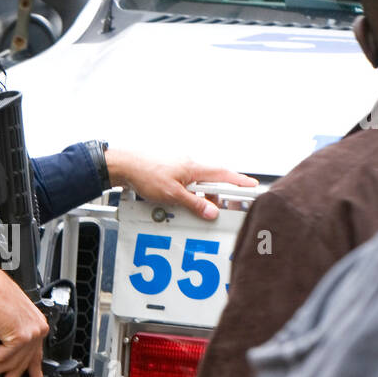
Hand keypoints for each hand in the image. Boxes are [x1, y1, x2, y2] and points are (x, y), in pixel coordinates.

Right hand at [0, 262, 47, 376]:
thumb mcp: (8, 316)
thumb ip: (11, 332)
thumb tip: (3, 348)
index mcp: (37, 324)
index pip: (37, 353)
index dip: (35, 372)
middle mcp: (38, 329)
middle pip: (23, 362)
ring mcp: (31, 333)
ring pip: (10, 362)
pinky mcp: (20, 337)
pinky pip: (0, 357)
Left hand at [107, 152, 257, 221]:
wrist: (125, 166)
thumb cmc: (146, 175)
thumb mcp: (173, 194)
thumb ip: (194, 203)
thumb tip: (212, 211)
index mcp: (194, 168)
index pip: (223, 174)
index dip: (239, 181)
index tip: (252, 185)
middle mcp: (189, 165)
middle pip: (212, 181)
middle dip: (217, 195)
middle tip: (220, 209)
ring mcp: (180, 167)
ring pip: (198, 184)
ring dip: (200, 197)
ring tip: (195, 210)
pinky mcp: (170, 172)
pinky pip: (187, 184)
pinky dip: (189, 194)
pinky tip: (181, 203)